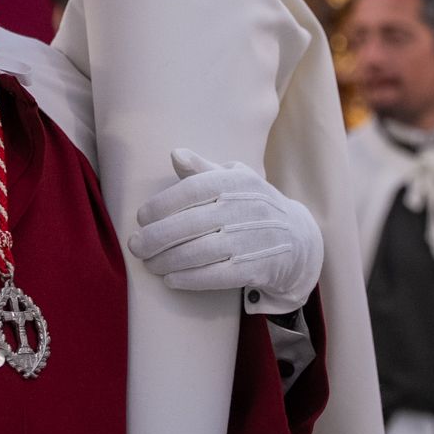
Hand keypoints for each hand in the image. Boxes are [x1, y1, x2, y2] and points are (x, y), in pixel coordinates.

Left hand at [128, 148, 322, 312]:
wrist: (298, 239)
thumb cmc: (254, 204)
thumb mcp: (235, 179)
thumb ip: (203, 169)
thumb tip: (175, 154)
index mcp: (236, 182)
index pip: (192, 190)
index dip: (162, 204)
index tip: (141, 217)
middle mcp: (246, 208)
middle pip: (191, 224)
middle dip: (157, 237)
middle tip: (135, 246)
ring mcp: (253, 239)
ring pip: (201, 252)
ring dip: (168, 260)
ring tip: (149, 264)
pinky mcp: (258, 268)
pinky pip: (218, 276)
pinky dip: (190, 279)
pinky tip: (171, 279)